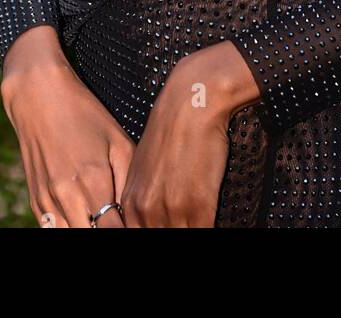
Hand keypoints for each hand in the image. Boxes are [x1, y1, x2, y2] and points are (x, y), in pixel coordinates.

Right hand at [1, 26, 134, 228]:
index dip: (127, 230)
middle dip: (107, 229)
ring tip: (101, 216)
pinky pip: (55, 230)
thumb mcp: (117, 140)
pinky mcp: (36, 201)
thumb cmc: (85, 115)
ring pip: (72, 235)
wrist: (38, 96)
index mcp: (94, 181)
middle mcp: (68, 196)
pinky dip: (71, 226)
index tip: (135, 222)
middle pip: (91, 236)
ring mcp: (48, 201)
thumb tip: (135, 213)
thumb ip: (128, 182)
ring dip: (88, 228)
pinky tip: (83, 214)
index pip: (113, 231)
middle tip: (119, 218)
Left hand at [119, 41, 259, 227]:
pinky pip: (203, 233)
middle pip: (155, 238)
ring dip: (190, 228)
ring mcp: (172, 210)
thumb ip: (144, 198)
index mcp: (130, 202)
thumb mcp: (146, 167)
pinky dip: (207, 229)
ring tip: (196, 221)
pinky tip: (209, 218)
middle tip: (184, 222)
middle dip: (173, 230)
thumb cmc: (171, 131)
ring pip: (180, 237)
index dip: (154, 231)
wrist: (190, 103)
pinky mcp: (198, 206)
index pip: (133, 235)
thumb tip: (151, 216)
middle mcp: (145, 210)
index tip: (167, 225)